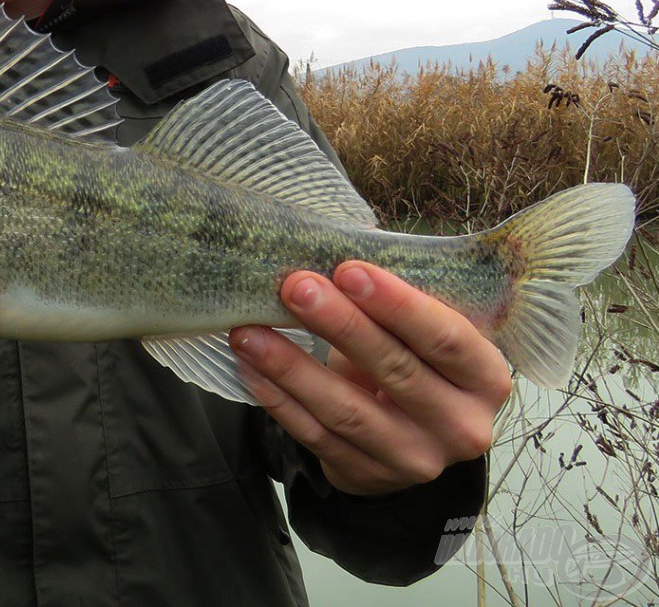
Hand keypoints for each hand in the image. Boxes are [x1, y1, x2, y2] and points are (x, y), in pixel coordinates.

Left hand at [231, 261, 511, 495]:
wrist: (412, 436)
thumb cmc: (416, 361)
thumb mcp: (423, 334)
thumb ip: (393, 303)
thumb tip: (328, 256)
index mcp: (484, 378)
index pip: (447, 339)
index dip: (398, 305)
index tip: (348, 270)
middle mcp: (460, 427)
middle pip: (396, 371)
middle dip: (340, 325)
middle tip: (295, 287)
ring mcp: (414, 460)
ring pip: (346, 411)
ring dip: (291, 367)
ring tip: (249, 331)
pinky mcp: (366, 476)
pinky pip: (315, 436)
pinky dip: (278, 399)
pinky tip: (251, 367)